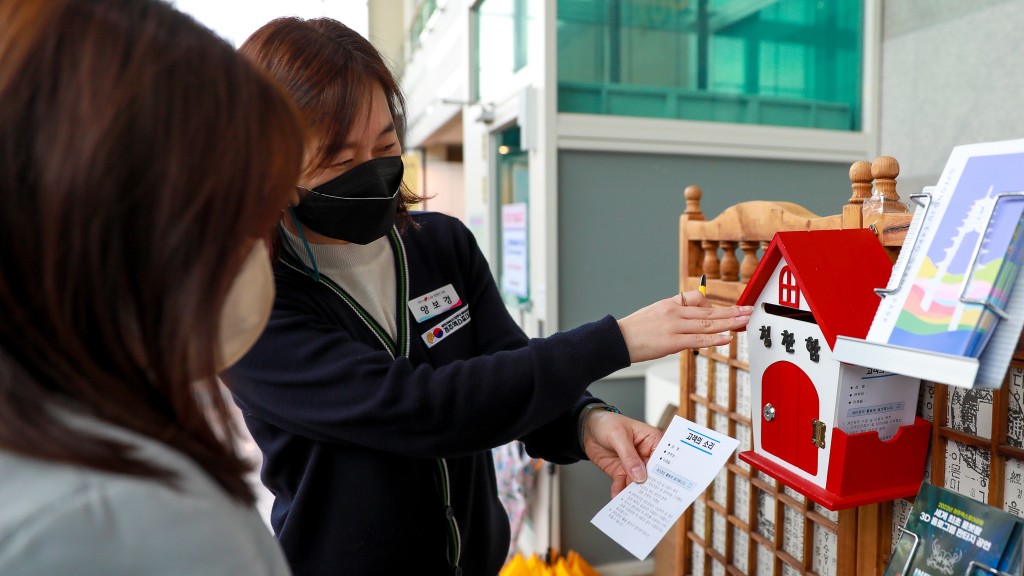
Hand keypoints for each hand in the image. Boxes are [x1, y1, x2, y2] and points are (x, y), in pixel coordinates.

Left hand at [583, 410, 662, 497]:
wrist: (588, 428)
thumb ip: (629, 456)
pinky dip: (620, 492)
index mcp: (652, 441)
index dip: (665, 473)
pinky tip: (618, 498)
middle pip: (652, 475)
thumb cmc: (607, 423)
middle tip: (649, 501)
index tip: (664, 487)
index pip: (663, 459)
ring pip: (638, 483)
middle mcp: (646, 455)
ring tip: (633, 504)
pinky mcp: (622, 472)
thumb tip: (640, 475)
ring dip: (635, 493)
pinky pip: (623, 485)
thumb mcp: (618, 436)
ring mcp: (634, 466)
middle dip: (650, 488)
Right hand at [617, 292, 752, 362]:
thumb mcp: (654, 314)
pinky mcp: (672, 342)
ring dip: (729, 322)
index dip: (714, 305)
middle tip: (748, 311)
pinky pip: (698, 339)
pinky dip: (715, 338)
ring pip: (707, 324)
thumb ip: (673, 316)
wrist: (616, 340)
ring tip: (744, 321)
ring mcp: (674, 327)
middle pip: (709, 311)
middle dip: (731, 311)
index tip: (727, 310)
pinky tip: (728, 337)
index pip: (697, 298)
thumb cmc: (633, 330)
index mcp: (669, 304)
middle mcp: (674, 312)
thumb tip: (691, 321)